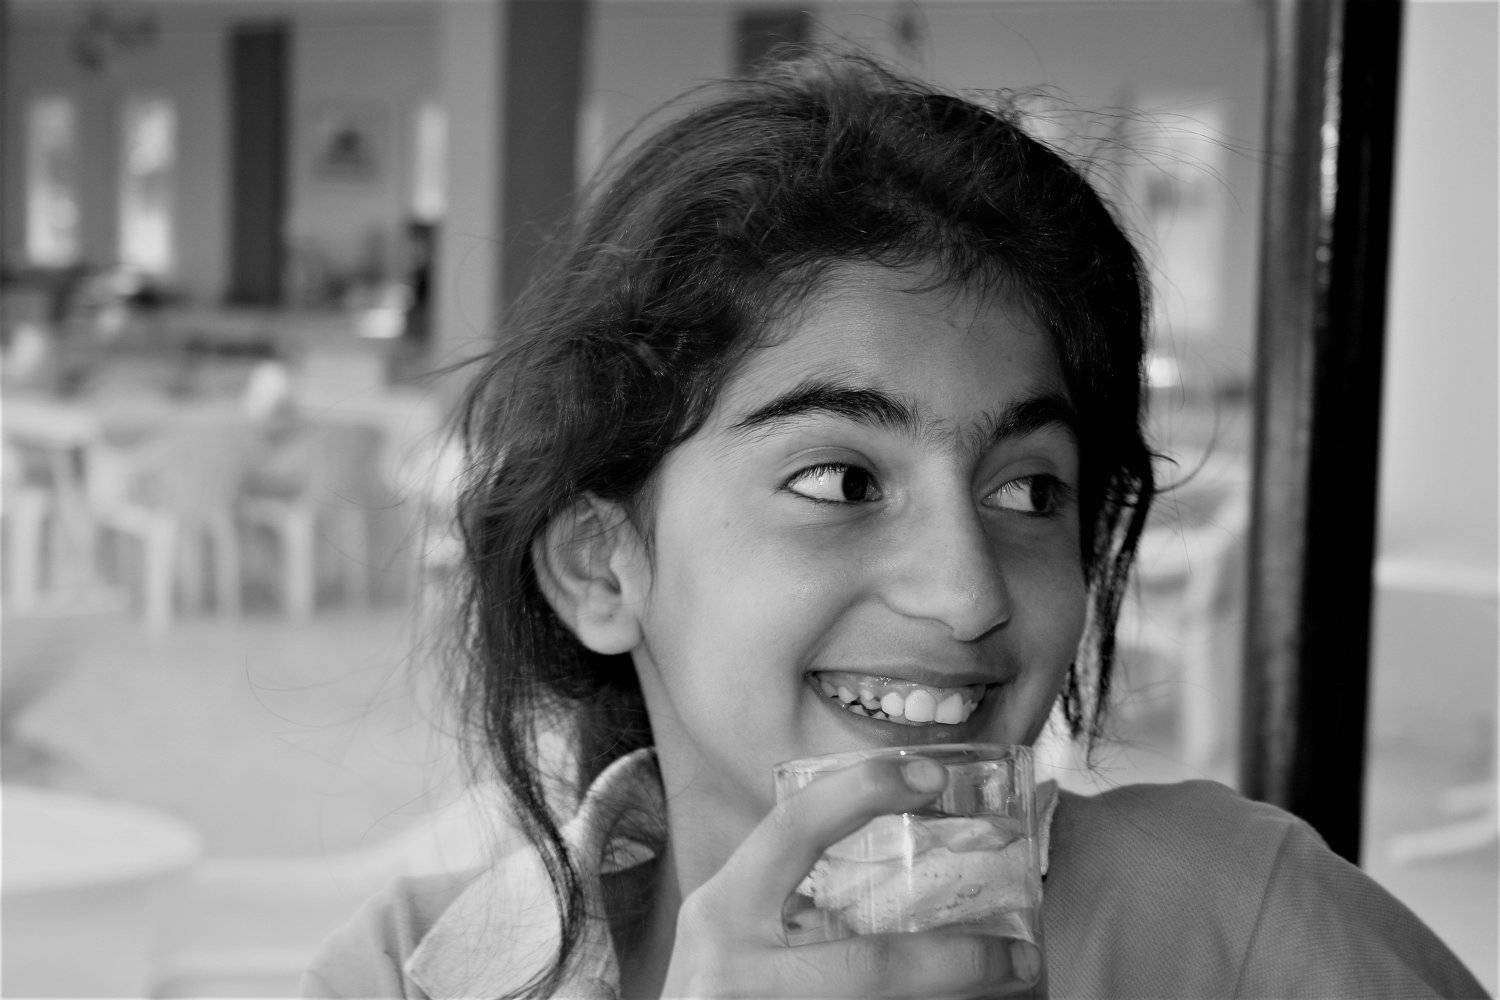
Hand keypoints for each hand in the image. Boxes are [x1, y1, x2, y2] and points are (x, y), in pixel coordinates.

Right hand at [658, 756, 1042, 998]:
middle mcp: (733, 968)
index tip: (932, 776)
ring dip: (954, 999)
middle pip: (871, 967)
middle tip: (1022, 955)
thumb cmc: (718, 989)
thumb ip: (788, 903)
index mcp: (721, 911)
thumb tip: (906, 876)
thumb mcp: (734, 935)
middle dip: (960, 963)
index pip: (793, 828)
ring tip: (1009, 986)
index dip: (863, 790)